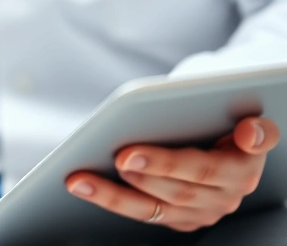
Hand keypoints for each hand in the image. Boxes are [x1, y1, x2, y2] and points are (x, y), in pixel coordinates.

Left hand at [66, 117, 279, 231]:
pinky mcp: (180, 219)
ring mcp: (201, 212)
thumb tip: (251, 132)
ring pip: (151, 209)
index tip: (127, 155)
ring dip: (111, 195)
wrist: (228, 138)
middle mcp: (224, 197)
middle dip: (136, 176)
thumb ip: (255, 128)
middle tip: (102, 160)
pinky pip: (143, 214)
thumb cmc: (227, 121)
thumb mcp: (246, 116)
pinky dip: (112, 200)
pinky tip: (85, 186)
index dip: (164, 163)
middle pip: (174, 191)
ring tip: (78, 179)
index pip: (201, 169)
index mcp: (241, 170)